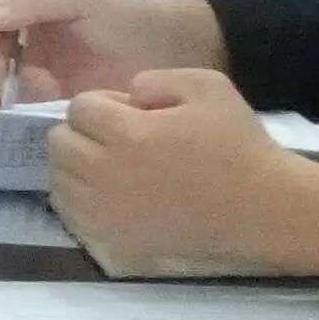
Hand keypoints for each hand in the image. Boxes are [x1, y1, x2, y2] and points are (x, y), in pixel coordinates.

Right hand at [0, 0, 221, 101]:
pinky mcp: (44, 101)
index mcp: (23, 5)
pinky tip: (23, 119)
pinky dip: (9, 116)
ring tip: (13, 108)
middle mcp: (20, 38)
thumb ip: (35, 3)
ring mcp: (31, 72)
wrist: (166, 52)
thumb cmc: (125, 17)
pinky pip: (13, 111)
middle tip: (5, 92)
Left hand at [47, 71, 318, 285]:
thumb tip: (123, 95)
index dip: (103, 104)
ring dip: (78, 166)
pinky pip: (70, 214)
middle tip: (120, 137)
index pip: (79, 107)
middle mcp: (105, 175)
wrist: (260, 208)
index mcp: (126, 134)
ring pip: (58, 179)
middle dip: (83, 132)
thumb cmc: (236, 144)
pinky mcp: (111, 239)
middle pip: (59, 143)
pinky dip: (80, 199)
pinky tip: (112, 193)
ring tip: (116, 165)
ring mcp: (104, 213)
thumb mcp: (206, 86)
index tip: (131, 113)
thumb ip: (154, 79)